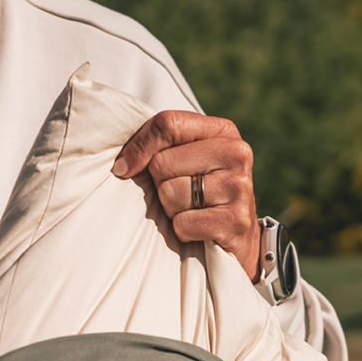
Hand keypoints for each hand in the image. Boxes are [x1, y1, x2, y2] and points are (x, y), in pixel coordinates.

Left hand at [112, 111, 262, 282]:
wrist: (238, 236)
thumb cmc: (200, 192)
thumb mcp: (184, 159)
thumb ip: (157, 146)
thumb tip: (122, 166)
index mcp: (223, 131)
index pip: (168, 124)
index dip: (140, 146)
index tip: (126, 167)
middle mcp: (237, 153)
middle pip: (163, 163)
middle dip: (161, 184)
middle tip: (181, 193)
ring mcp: (240, 187)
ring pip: (171, 194)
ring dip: (171, 209)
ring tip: (191, 210)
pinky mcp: (236, 220)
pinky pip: (183, 224)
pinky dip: (183, 231)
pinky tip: (199, 228)